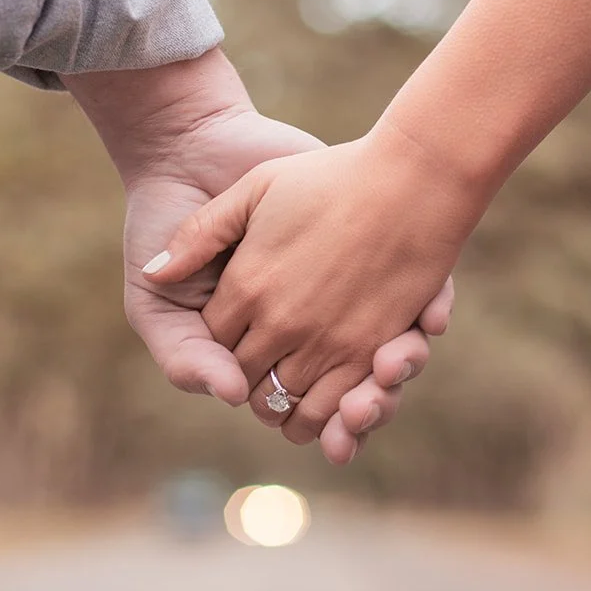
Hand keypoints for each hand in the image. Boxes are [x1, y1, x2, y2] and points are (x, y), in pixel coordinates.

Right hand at [66, 51, 450, 462]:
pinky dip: (434, 314)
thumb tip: (229, 394)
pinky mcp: (373, 249)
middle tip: (368, 409)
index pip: (307, 410)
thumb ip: (182, 354)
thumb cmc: (164, 231)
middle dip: (371, 410)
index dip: (328, 431)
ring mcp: (346, 290)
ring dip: (403, 372)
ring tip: (392, 365)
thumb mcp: (156, 303)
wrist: (192, 153)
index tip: (339, 437)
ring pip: (395, 358)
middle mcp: (311, 327)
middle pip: (361, 394)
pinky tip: (430, 318)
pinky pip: (423, 300)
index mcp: (266, 352)